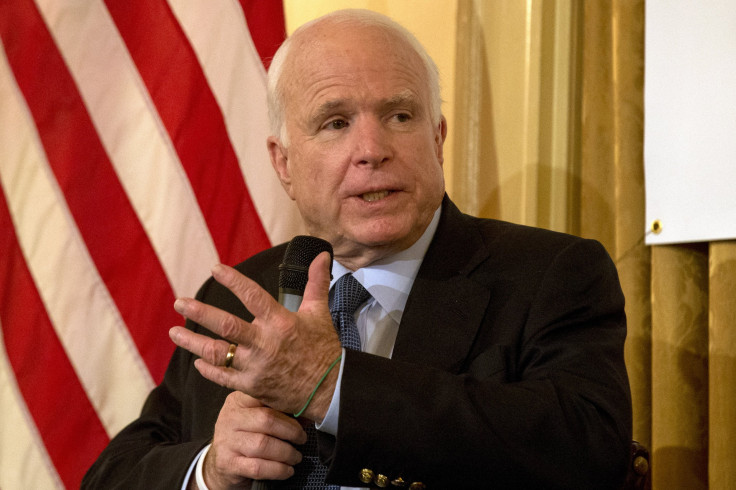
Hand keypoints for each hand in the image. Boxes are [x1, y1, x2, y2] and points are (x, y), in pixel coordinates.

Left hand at [169, 252, 340, 420]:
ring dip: (193, 343)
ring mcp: (256, 367)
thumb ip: (316, 282)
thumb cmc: (323, 348)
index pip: (253, 296)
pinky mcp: (252, 386)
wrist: (330, 390)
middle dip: (200, 313)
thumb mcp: (319, 313)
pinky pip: (224, 378)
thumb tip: (321, 255)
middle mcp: (265, 344)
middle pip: (226, 326)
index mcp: (281, 323)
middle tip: (179, 303)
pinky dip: (208, 369)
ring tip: (174, 332)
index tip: (216, 269)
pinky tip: (197, 361)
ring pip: (218, 353)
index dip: (233, 281)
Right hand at [201, 392, 307, 488]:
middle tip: (301, 438)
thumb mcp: (257, 418)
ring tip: (296, 456)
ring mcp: (226, 441)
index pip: (264, 395)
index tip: (301, 412)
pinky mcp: (228, 463)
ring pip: (263, 444)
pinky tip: (287, 470)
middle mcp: (229, 418)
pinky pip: (258, 467)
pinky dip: (278, 470)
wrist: (221, 463)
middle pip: (266, 419)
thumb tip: (306, 415)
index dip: (286, 404)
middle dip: (291, 431)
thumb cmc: (246, 436)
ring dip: (286, 452)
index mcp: (238, 401)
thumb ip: (278, 412)